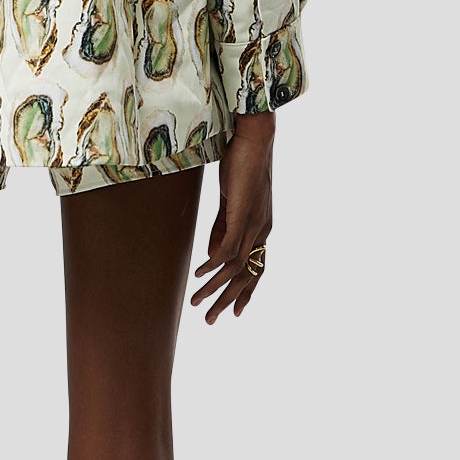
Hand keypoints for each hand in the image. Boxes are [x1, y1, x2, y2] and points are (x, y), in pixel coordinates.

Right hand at [190, 114, 274, 323]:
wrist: (254, 138)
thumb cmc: (242, 165)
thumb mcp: (230, 202)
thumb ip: (222, 229)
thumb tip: (213, 256)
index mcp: (262, 228)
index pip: (256, 268)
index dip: (246, 292)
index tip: (234, 313)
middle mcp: (263, 231)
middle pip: (247, 275)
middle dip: (228, 300)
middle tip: (212, 321)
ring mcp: (255, 224)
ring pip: (235, 267)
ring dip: (214, 287)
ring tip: (197, 302)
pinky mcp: (243, 215)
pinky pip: (228, 248)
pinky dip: (213, 264)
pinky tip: (199, 273)